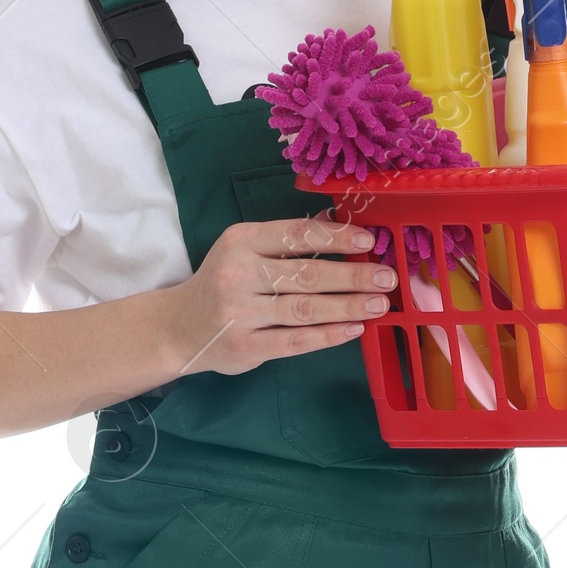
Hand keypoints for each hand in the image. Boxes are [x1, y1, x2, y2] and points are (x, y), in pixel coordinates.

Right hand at [171, 216, 397, 379]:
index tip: (369, 240)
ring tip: (378, 304)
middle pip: (306, 274)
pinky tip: (353, 330)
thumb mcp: (244, 249)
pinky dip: (328, 335)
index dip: (336, 237)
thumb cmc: (222, 283)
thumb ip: (286, 239)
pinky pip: (295, 341)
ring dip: (347, 306)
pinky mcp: (245, 346)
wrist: (180, 327)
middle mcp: (238, 274)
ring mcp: (240, 313)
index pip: (296, 235)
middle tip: (386, 278)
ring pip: (305, 309)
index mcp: (241, 241)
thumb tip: (336, 221)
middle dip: (353, 275)